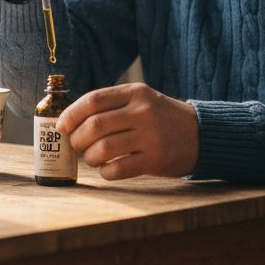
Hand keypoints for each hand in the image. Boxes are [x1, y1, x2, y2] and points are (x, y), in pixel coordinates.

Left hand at [56, 83, 198, 179]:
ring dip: (90, 157)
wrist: (202, 134)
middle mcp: (142, 112)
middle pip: (94, 125)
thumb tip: (71, 120)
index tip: (62, 126)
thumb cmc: (162, 118)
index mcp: (135, 93)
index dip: (71, 115)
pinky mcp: (155, 160)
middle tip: (77, 145)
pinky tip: (108, 170)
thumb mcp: (141, 99)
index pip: (93, 100)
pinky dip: (105, 172)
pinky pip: (118, 169)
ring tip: (92, 158)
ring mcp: (150, 136)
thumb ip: (112, 105)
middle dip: (77, 139)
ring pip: (103, 148)